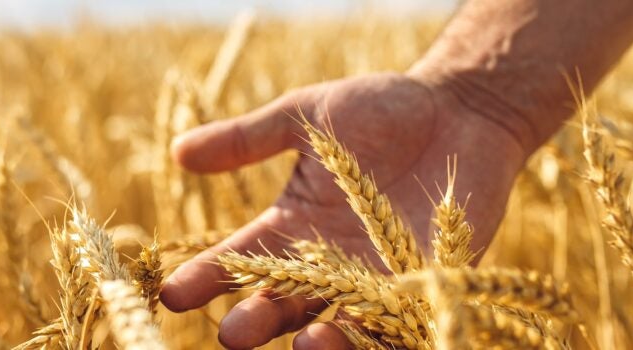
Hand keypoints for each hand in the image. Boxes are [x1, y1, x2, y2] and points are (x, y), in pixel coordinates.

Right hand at [159, 69, 532, 348]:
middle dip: (256, 320)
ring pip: (338, 324)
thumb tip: (178, 152)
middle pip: (282, 303)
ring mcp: (375, 279)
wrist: (459, 110)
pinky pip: (401, 322)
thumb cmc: (379, 109)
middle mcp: (327, 263)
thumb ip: (247, 138)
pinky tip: (362, 336)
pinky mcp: (426, 284)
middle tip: (231, 334)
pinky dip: (383, 335)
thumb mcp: (304, 117)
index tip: (172, 292)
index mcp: (292, 226)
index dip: (205, 278)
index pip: (239, 260)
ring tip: (301, 345)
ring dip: (318, 341)